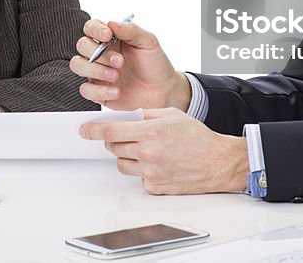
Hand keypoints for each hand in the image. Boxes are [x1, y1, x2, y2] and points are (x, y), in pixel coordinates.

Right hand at [69, 19, 191, 110]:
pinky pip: (85, 90)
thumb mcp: (148, 42)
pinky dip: (99, 91)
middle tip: (119, 61)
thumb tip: (111, 23)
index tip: (107, 35)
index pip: (91, 27)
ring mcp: (97, 72)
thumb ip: (130, 30)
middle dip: (98, 53)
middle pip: (81, 45)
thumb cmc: (155, 64)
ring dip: (94, 69)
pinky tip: (117, 91)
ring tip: (115, 75)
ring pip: (77, 65)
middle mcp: (100, 54)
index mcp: (110, 38)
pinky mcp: (98, 91)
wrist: (164, 91)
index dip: (94, 29)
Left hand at [80, 108, 248, 194]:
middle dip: (117, 140)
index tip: (84, 130)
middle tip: (130, 137)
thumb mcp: (172, 114)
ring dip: (128, 156)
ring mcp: (150, 172)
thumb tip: (126, 117)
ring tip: (147, 150)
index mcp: (151, 131)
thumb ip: (146, 115)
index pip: (111, 131)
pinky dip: (142, 170)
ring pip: (122, 164)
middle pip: (114, 147)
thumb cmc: (198, 138)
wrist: (218, 163)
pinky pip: (137, 177)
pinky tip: (159, 164)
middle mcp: (148, 153)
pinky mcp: (154, 187)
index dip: (93, 130)